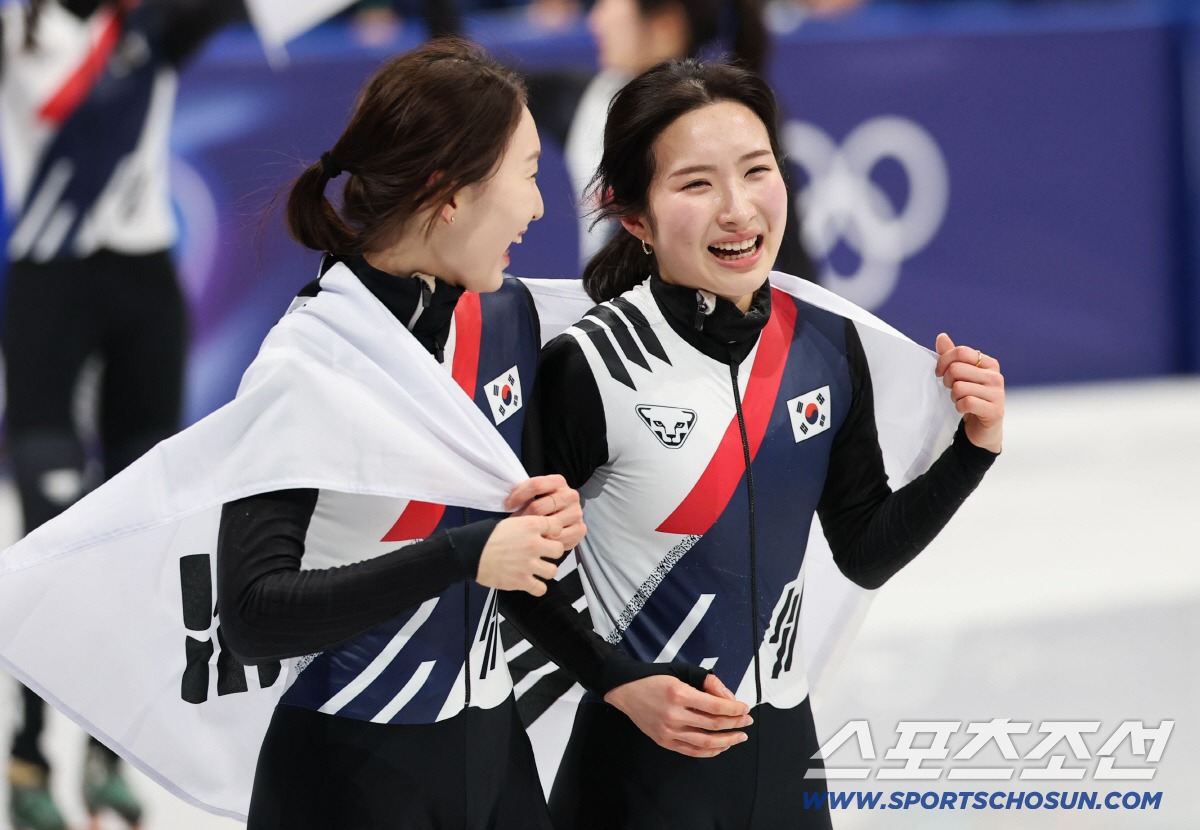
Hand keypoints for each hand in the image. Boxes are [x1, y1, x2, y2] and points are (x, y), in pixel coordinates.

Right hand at [476, 515, 563, 595]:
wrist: (469, 552)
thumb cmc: (484, 537)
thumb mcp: (509, 522)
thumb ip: (527, 526)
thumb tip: (538, 530)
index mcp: (531, 526)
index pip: (557, 527)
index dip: (553, 532)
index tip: (548, 536)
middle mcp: (533, 544)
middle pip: (559, 550)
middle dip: (551, 552)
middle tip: (543, 554)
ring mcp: (529, 564)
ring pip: (553, 570)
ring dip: (545, 570)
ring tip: (536, 569)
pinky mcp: (522, 581)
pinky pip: (541, 589)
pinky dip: (537, 587)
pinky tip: (531, 582)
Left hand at [506, 475, 585, 549]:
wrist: (566, 518)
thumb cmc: (546, 504)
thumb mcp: (538, 494)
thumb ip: (527, 493)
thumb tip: (508, 503)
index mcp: (558, 481)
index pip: (535, 485)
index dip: (518, 495)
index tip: (507, 505)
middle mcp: (570, 495)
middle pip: (538, 506)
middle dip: (522, 516)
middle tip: (513, 524)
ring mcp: (576, 512)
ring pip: (547, 524)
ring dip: (533, 531)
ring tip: (525, 533)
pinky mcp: (580, 528)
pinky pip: (558, 538)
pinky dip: (546, 541)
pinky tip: (539, 540)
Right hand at [603, 673, 752, 757]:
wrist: (627, 690)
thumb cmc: (654, 679)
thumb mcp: (683, 672)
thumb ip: (708, 683)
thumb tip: (729, 700)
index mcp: (679, 694)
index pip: (716, 706)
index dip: (735, 709)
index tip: (745, 708)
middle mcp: (674, 715)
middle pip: (714, 725)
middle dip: (736, 724)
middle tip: (747, 721)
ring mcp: (669, 731)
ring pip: (706, 742)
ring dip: (727, 741)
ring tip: (739, 737)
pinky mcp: (664, 741)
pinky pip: (692, 751)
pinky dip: (710, 751)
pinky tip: (721, 746)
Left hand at [935, 333, 1004, 452]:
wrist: (981, 429)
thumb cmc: (970, 398)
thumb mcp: (960, 376)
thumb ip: (951, 356)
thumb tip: (942, 336)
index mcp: (989, 364)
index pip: (961, 352)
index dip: (943, 361)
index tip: (939, 372)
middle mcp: (996, 376)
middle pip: (956, 369)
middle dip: (947, 381)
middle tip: (951, 390)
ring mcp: (998, 394)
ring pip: (959, 387)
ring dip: (954, 397)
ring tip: (961, 401)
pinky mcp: (995, 411)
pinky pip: (967, 402)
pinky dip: (959, 407)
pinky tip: (964, 410)